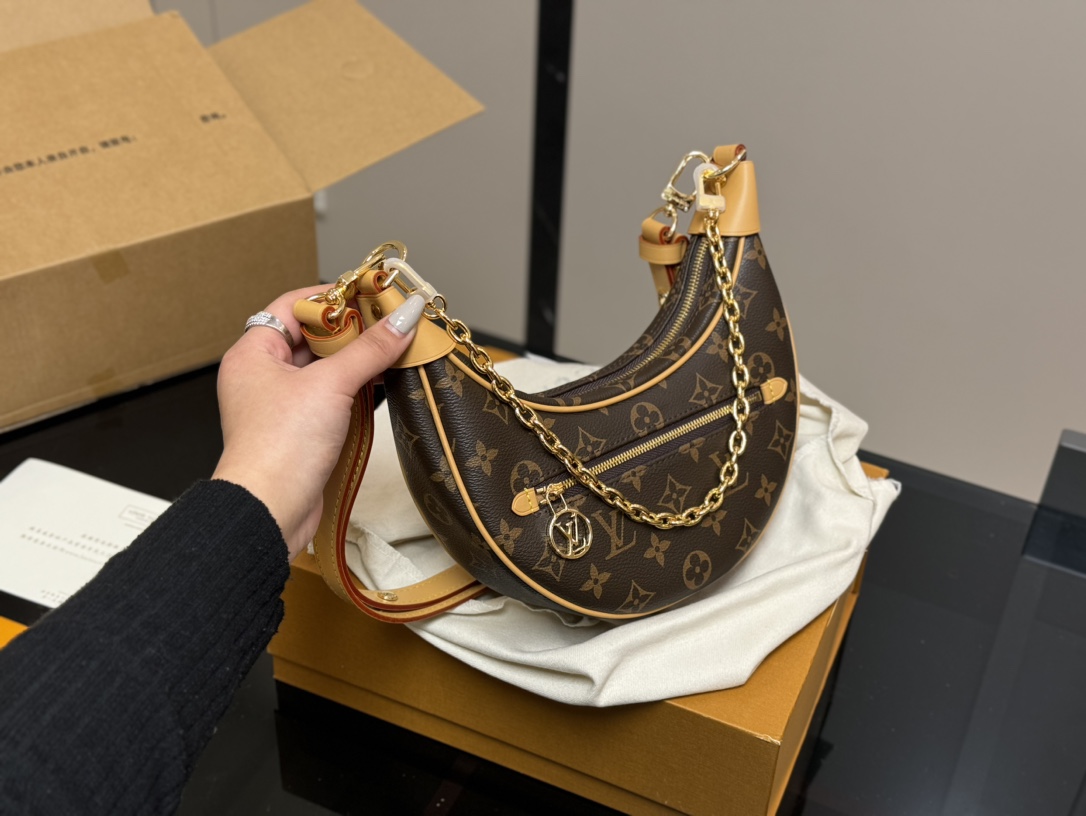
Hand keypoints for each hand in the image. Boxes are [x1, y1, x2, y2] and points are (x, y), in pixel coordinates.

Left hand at [212, 286, 424, 558]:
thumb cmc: (279, 447)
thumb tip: (404, 318)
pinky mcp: (299, 432)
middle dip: (352, 330)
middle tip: (390, 321)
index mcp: (253, 353)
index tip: (370, 294)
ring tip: (394, 348)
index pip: (293, 306)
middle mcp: (262, 376)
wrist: (271, 510)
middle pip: (312, 337)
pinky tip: (382, 383)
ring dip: (357, 360)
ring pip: (323, 369)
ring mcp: (280, 405)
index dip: (332, 297)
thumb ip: (370, 349)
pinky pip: (330, 398)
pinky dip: (354, 388)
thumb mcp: (331, 385)